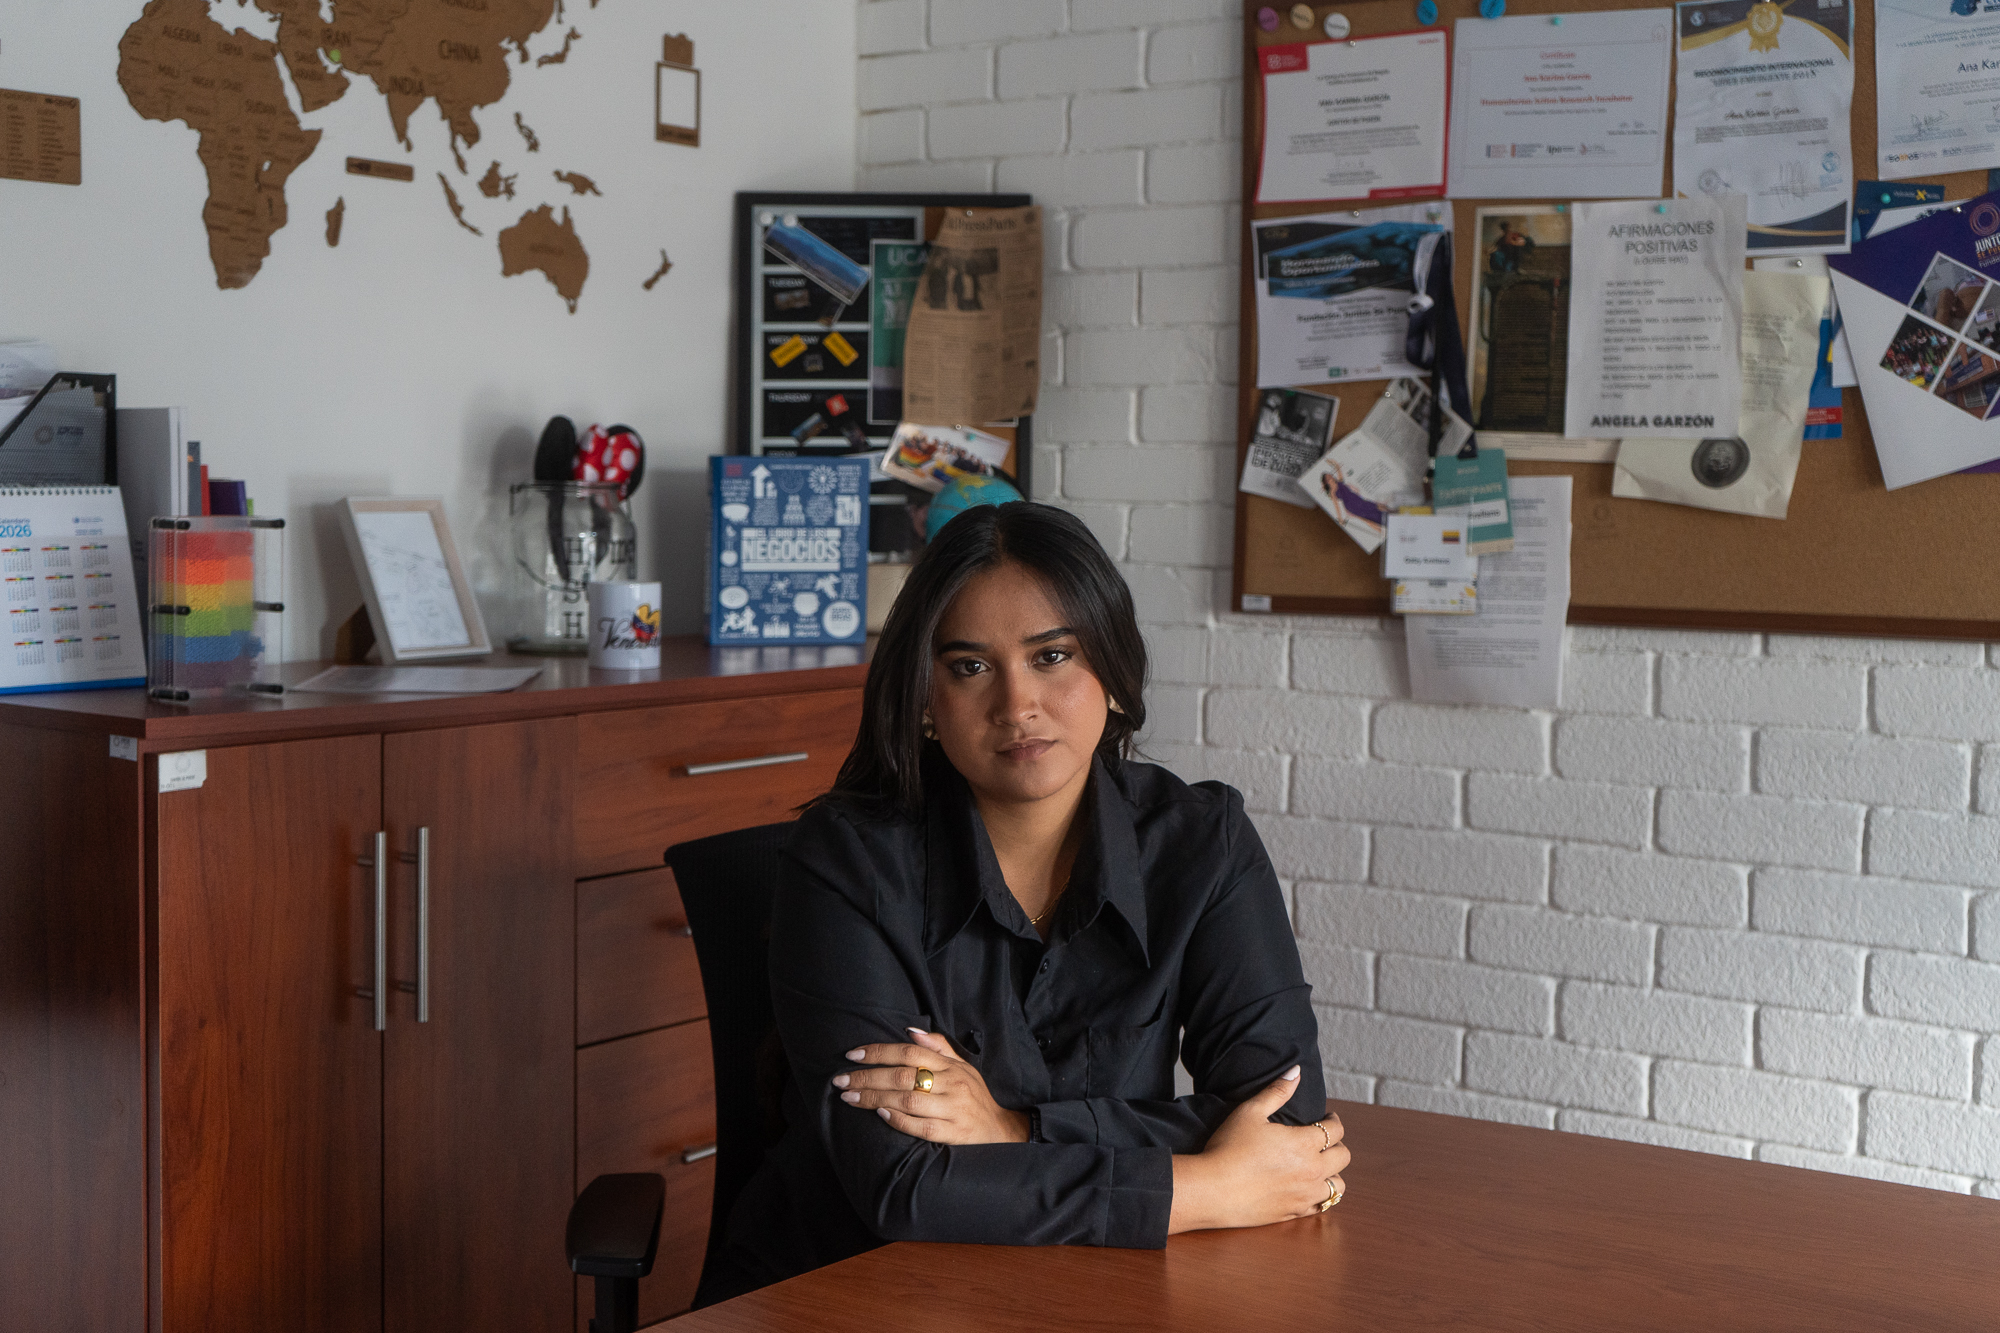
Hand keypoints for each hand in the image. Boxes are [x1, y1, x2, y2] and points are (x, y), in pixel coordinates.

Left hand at [833, 1027, 1029, 1145]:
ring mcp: (953, 1109)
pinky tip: (880, 1114)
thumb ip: (938, 1047)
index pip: (909, 1052)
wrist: (1000, 1131)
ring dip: (875, 1097)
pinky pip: (921, 1127)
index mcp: (951, 1066)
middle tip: (840, 1080)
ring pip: (908, 1099)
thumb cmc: (975, 1096)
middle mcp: (952, 1084)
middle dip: (867, 1077)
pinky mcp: (953, 1133)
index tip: (852, 1055)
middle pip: (903, 1075)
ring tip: (850, 1098)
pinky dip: (899, 1120)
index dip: (879, 1052)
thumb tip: (909, 1031)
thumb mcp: (963, 1066)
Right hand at [1168, 1068, 1349, 1233]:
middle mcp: (1312, 1170)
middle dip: (1338, 1144)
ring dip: (1334, 1173)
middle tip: (1325, 1139)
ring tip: (1321, 1166)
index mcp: (1304, 1143)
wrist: (1213, 1189)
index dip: (1335, 1120)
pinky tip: (1308, 1188)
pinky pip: (1321, 1206)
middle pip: (1343, 1157)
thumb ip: (1276, 1091)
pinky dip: (1321, 1196)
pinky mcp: (1294, 1213)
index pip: (1336, 1130)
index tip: (1328, 1117)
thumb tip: (1296, 1071)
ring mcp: (1305, 1195)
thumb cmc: (1229, 1147)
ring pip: (1338, 1186)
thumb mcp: (1250, 1112)